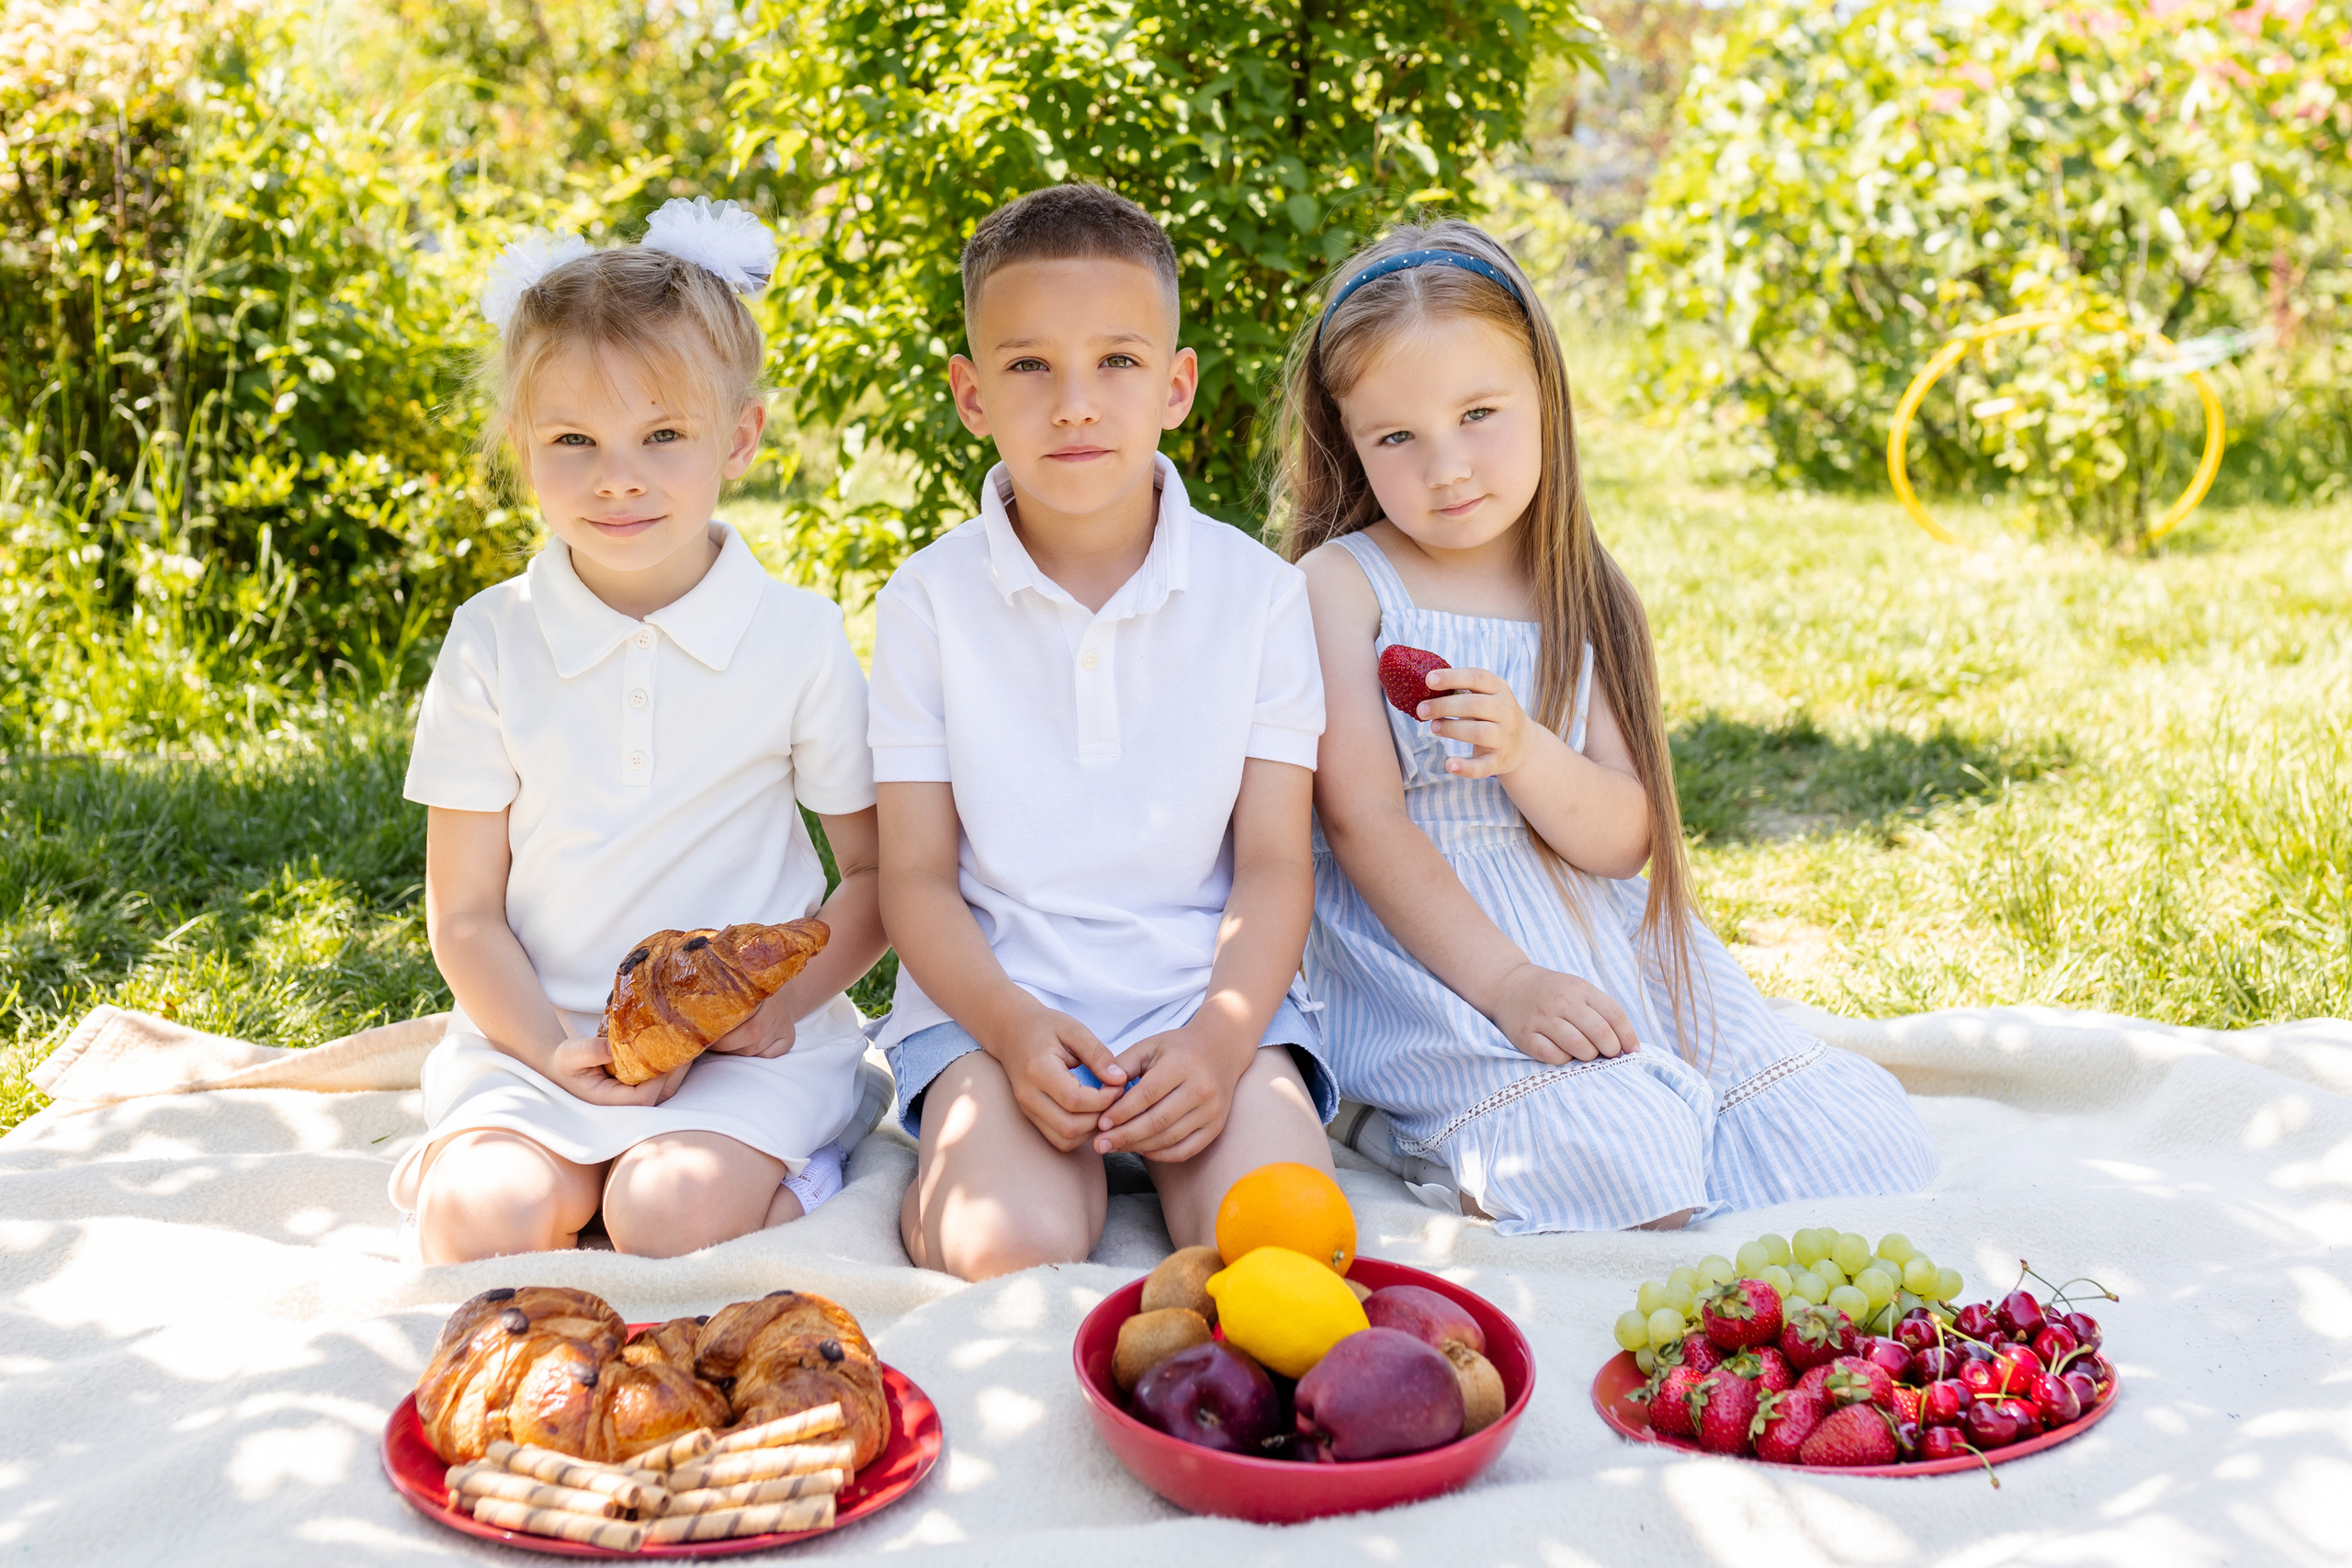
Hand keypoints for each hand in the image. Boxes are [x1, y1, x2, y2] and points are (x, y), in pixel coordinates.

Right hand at [545, 1035, 679, 1105]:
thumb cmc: (565, 1064)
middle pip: (661, 1095)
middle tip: (685, 1042)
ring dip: (679, 1068)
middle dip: (676, 1070)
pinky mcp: (642, 1091)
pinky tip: (679, 1048)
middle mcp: (625, 1106)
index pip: (642, 1098)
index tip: (662, 1053)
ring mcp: (635, 1100)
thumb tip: (614, 1047)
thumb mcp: (571, 1054)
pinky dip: (674, 1067)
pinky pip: (665, 1084)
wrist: (564, 1068)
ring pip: (667, 1090)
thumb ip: (590, 1051)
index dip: (657, 1079)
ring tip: (686, 1042)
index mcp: (608, 1103)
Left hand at [706, 986, 797, 1058]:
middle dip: (725, 1043)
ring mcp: (784, 1025)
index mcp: (762, 994)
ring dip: (735, 1051)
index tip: (703, 1031)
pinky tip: (742, 1047)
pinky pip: (767, 1056)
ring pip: (755, 1049)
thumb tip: (689, 1013)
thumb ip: (720, 999)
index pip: (741, 1014)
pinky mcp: (789, 1039)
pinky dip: (753, 1055)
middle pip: (751, 1035)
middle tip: (710, 1043)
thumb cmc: (749, 994)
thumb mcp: (737, 990)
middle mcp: (777, 1010)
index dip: (720, 1027)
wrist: (779, 995)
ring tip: (723, 1045)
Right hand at [982, 1003, 1125, 1151]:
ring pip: (1064, 1139)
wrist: (1012, 1032)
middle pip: (1069, 1126)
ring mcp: (1028, 1110)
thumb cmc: (1044, 1027)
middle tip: (1115, 1099)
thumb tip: (1120, 1079)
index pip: (1074, 1100)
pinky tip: (1091, 1112)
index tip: (1119, 1085)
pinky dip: (1080, 1133)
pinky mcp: (1032, 1117)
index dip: (1103, 1099)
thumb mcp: (1074, 1030)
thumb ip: (1098, 1054)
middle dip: (1100, 1118)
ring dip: (1091, 1129)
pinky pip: (1059, 1139)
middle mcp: (1029, 1096)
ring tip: (1104, 1106)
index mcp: (1038, 1071)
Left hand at [1094, 1022, 1251, 1162]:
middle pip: (1158, 1121)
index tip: (1100, 1123)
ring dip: (1138, 1147)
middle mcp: (1201, 1088)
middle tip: (1100, 1144)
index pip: (1147, 1094)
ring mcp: (1212, 1110)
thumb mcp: (1149, 1047)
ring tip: (1114, 1147)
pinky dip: (1161, 1155)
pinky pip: (1186, 1150)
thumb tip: (1100, 1092)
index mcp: (1182, 1064)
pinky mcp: (1216, 1126)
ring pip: (1170, 1138)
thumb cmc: (1177, 1049)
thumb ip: (1123, 1066)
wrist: (1221, 1050)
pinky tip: (1141, 1150)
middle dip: (1125, 1136)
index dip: (1122, 1112)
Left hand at [1417, 666, 1529, 778]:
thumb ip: (1461, 691)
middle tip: (1421, 709)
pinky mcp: (1499, 761)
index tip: (1429, 679)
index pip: (1477, 677)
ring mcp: (1504, 737)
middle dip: (1444, 706)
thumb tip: (1426, 687)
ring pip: (1478, 732)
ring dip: (1451, 729)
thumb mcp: (1485, 696)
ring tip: (1433, 727)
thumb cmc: (1492, 714)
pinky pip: (1483, 766)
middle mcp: (1506, 711)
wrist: (1523, 744)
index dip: (1452, 677)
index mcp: (1499, 689)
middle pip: (1474, 705)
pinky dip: (1466, 768)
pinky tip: (1449, 764)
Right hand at [1491, 963, 1639, 1063]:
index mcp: (1580, 989)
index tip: (1632, 1050)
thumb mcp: (1577, 989)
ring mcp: (1542, 1018)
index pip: (1614, 1014)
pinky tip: (1562, 1053)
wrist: (1507, 984)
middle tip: (1608, 1055)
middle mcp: (1562, 1001)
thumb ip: (1600, 1010)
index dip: (1627, 1036)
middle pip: (1600, 1033)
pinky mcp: (1525, 1035)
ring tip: (1585, 1054)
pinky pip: (1554, 1056)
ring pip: (1579, 1047)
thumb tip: (1625, 1044)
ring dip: (1588, 1056)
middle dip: (1610, 1050)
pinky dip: (1564, 1060)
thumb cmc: (1550, 992)